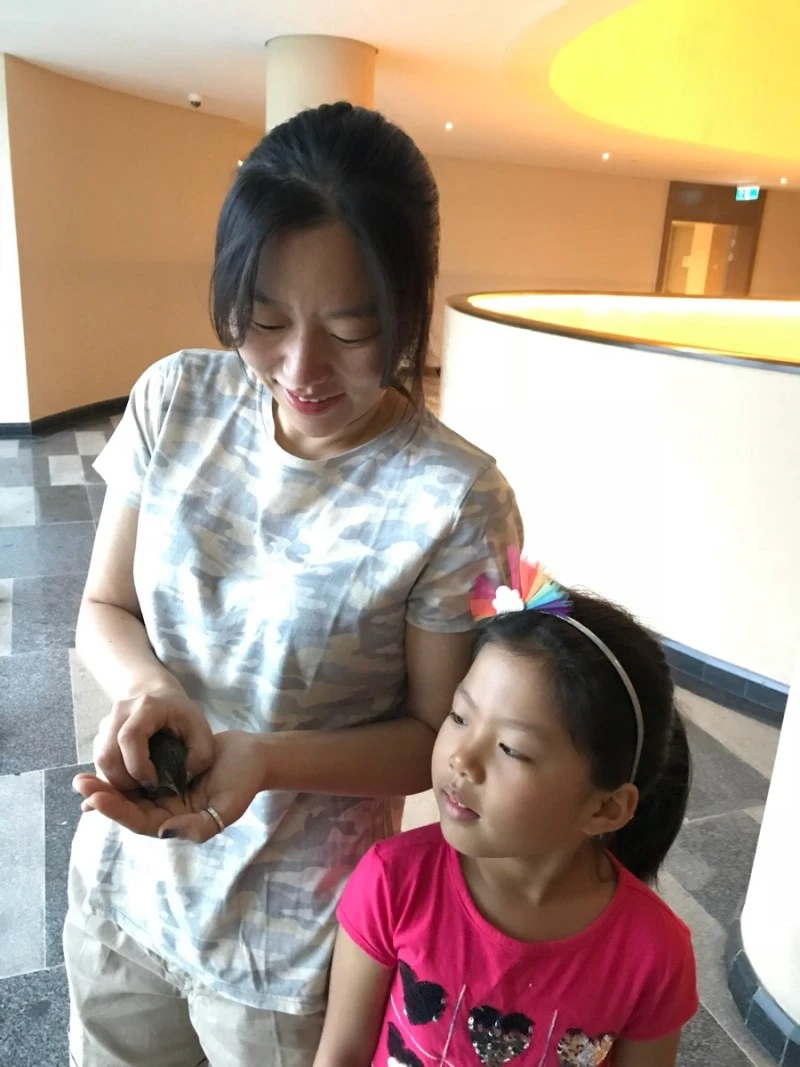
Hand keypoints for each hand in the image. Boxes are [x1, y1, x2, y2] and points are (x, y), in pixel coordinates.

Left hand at [74, 730, 265, 841]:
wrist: (254, 756)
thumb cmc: (244, 781)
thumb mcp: (228, 807)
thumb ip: (200, 827)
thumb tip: (164, 833)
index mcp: (179, 825)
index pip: (141, 822)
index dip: (118, 812)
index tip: (96, 799)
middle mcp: (168, 813)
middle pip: (129, 809)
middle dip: (104, 797)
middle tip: (81, 784)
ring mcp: (166, 794)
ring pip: (130, 794)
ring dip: (107, 786)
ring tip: (83, 777)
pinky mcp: (166, 775)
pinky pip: (138, 777)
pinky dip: (120, 773)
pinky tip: (103, 764)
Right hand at [93, 686, 212, 792]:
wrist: (158, 696)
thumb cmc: (182, 715)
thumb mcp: (202, 730)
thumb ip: (200, 756)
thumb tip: (183, 780)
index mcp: (146, 707)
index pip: (130, 737)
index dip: (139, 766)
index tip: (155, 782)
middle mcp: (120, 713)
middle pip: (107, 754)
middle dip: (123, 782)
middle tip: (145, 790)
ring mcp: (106, 724)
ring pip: (100, 762)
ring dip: (116, 782)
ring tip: (139, 786)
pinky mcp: (100, 737)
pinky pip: (100, 764)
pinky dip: (111, 779)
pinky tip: (130, 782)